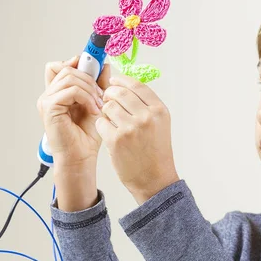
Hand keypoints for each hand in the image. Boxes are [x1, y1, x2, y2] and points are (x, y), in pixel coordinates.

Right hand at [36, 56, 110, 210]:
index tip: (95, 66)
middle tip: (101, 94)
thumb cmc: (87, 135)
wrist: (82, 156)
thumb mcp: (97, 102)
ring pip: (70, 77)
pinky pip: (70, 90)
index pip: (60, 66)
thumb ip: (99, 84)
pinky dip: (86, 97)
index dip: (77, 62)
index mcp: (58, 92)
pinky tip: (93, 109)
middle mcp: (49, 94)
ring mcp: (47, 100)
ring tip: (98, 104)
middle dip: (89, 78)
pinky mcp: (49, 108)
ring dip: (89, 88)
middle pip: (67, 68)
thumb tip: (105, 64)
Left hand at [95, 74, 179, 204]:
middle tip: (107, 99)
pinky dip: (101, 125)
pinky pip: (101, 122)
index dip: (122, 80)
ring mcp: (131, 128)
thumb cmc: (155, 152)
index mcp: (159, 111)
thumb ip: (146, 105)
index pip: (137, 85)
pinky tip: (107, 132)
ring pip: (108, 106)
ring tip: (110, 120)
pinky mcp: (116, 140)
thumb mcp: (159, 124)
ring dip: (105, 111)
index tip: (114, 81)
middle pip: (120, 93)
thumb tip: (125, 86)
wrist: (154, 180)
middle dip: (110, 94)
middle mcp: (147, 117)